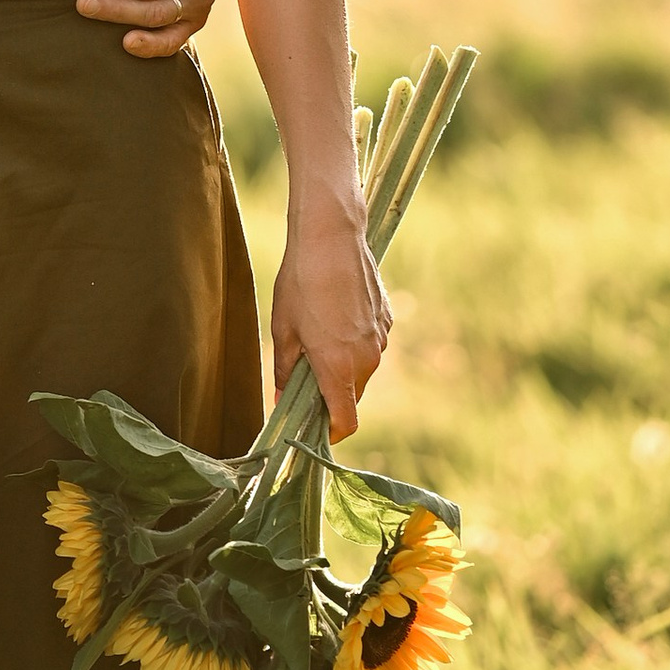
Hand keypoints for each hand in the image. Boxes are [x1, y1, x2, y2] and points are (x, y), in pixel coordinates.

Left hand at [269, 199, 391, 441]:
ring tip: (317, 336)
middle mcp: (366, 359)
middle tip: (304, 376)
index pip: (346, 422)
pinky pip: (371, 343)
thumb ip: (284, 372)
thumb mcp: (284, 331)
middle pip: (352, 395)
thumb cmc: (300, 283)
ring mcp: (380, 338)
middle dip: (331, 394)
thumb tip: (281, 401)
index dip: (331, 432)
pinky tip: (334, 315)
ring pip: (362, 369)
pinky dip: (354, 342)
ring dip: (343, 365)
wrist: (331, 237)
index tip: (315, 427)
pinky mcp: (387, 318)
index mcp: (338, 367)